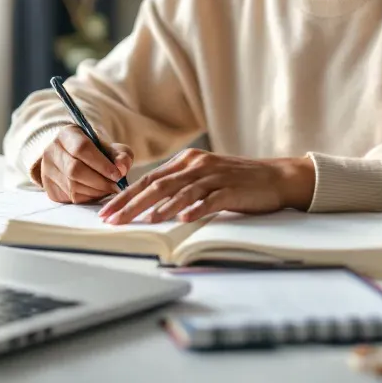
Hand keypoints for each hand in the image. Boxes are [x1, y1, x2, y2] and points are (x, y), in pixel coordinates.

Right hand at [38, 127, 133, 203]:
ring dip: (96, 191)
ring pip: (73, 186)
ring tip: (109, 188)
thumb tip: (122, 168)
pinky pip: (71, 198)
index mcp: (66, 134)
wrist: (75, 159)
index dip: (101, 163)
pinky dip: (89, 197)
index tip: (118, 174)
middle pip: (75, 170)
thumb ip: (120, 155)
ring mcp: (47, 171)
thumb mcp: (110, 148)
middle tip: (116, 186)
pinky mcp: (50, 188)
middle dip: (100, 181)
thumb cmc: (96, 152)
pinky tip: (97, 192)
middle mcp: (52, 151)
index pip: (82, 148)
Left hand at [98, 148, 315, 223]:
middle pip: (157, 184)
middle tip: (112, 219)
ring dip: (159, 207)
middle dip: (131, 203)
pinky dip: (195, 209)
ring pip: (180, 191)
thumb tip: (147, 203)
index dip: (124, 195)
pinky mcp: (231, 190)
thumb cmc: (236, 181)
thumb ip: (179, 185)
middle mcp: (197, 165)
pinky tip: (182, 218)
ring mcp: (214, 177)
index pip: (148, 178)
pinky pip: (209, 200)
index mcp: (186, 161)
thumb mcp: (203, 177)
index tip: (106, 211)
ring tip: (142, 221)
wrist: (275, 177)